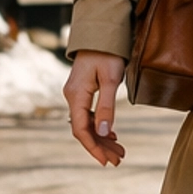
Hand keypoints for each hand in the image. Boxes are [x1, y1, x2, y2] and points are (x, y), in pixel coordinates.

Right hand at [64, 52, 126, 167]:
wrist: (100, 32)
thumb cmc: (107, 53)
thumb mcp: (112, 79)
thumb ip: (107, 107)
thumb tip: (104, 132)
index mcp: (76, 95)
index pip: (81, 129)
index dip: (93, 147)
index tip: (105, 161)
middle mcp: (72, 97)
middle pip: (84, 129)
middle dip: (101, 146)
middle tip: (118, 160)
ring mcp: (76, 94)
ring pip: (87, 123)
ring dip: (102, 138)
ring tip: (120, 151)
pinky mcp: (82, 91)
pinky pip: (88, 114)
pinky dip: (100, 126)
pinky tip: (111, 134)